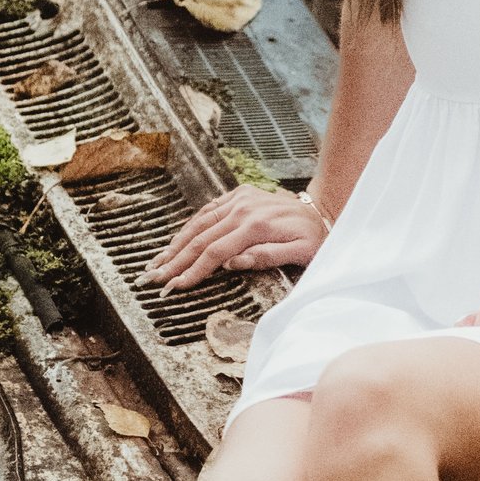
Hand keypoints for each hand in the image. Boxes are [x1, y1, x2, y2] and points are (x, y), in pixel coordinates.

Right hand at [150, 183, 324, 292]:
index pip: (216, 252)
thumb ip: (266, 257)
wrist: (323, 211)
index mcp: (257, 226)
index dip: (194, 271)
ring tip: (159, 261)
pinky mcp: (239, 195)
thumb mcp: (301, 253)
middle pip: (201, 238)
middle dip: (176, 260)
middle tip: (155, 277)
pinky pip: (209, 210)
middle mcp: (244, 209)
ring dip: (177, 243)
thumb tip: (232, 263)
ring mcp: (240, 199)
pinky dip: (191, 225)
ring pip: (200, 222)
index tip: (176, 286)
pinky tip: (178, 239)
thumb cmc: (314, 238)